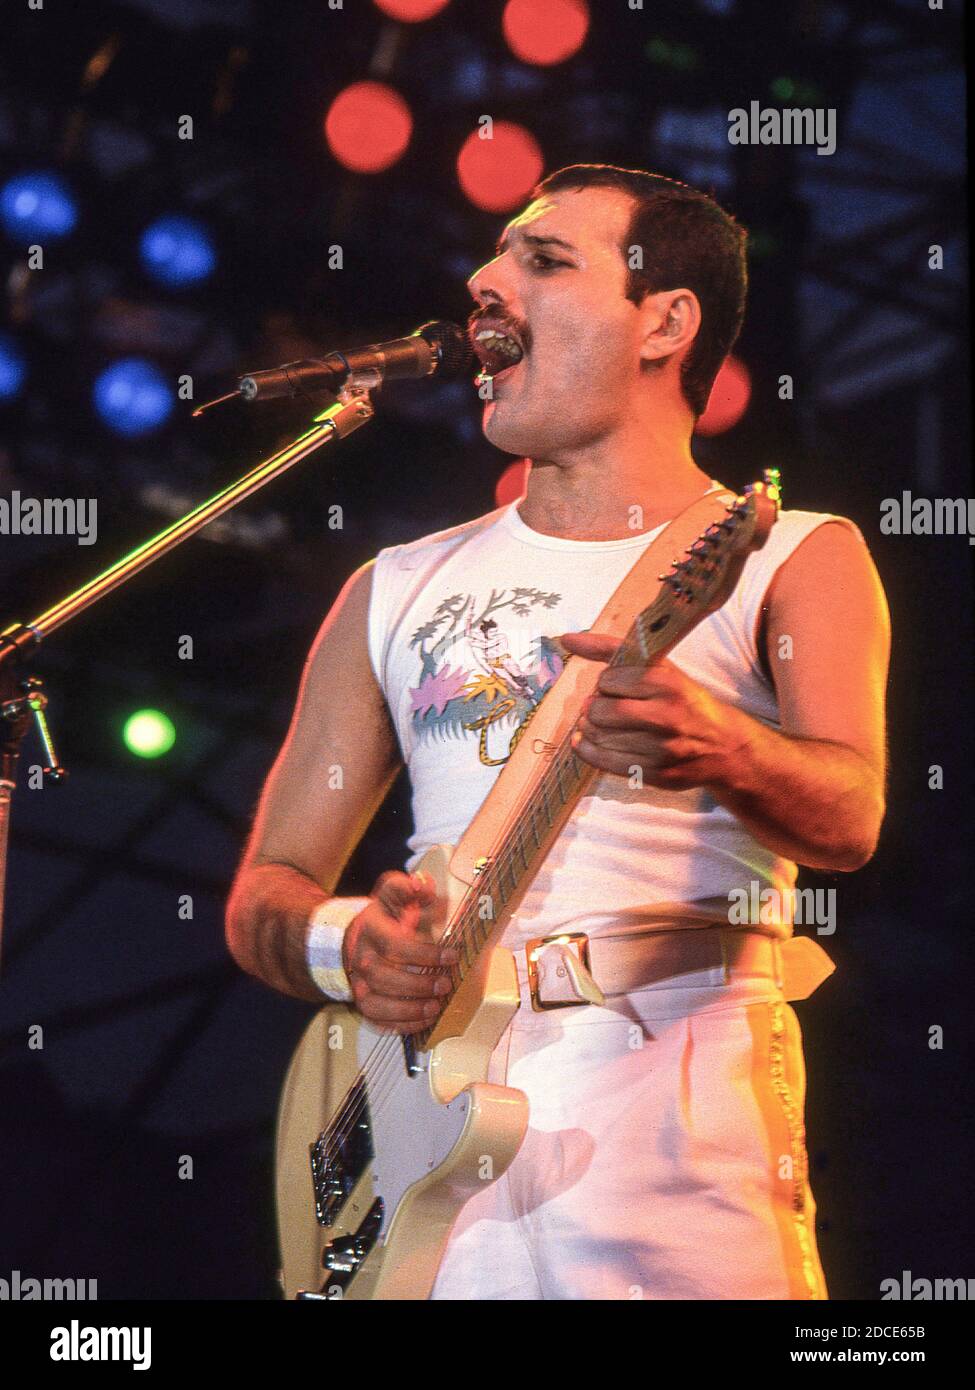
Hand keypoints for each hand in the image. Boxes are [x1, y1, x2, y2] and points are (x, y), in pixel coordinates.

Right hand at [342, 870, 457, 1033]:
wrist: (356, 938)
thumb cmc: (384, 917)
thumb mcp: (393, 894)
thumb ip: (407, 887)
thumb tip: (422, 885)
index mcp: (371, 929)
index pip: (394, 944)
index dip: (425, 953)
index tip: (452, 955)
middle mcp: (361, 958)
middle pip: (383, 976)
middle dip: (417, 984)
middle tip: (445, 984)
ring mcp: (359, 983)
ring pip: (377, 1003)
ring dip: (408, 1009)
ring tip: (435, 1007)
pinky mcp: (363, 1002)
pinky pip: (377, 1019)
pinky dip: (401, 1025)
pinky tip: (424, 1020)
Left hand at [559, 630, 749, 791]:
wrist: (723, 746)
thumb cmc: (685, 702)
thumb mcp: (660, 669)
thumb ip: (613, 650)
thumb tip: (566, 639)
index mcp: (668, 683)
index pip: (609, 680)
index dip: (605, 683)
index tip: (615, 686)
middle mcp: (666, 716)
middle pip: (600, 711)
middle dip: (593, 708)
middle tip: (601, 707)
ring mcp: (661, 748)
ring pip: (600, 737)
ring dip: (590, 729)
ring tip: (599, 724)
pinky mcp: (655, 774)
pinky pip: (604, 762)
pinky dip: (587, 750)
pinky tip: (588, 742)